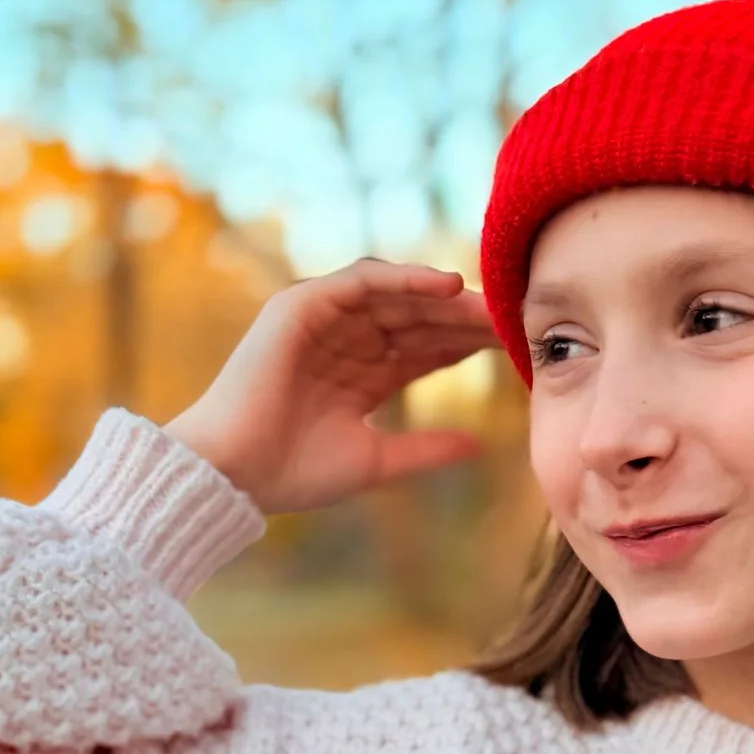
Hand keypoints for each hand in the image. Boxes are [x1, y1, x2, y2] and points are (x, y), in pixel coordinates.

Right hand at [162, 259, 499, 513]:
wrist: (235, 474)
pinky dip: (404, 279)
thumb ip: (424, 449)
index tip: (518, 347)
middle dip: (466, 320)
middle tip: (518, 317)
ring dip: (444, 299)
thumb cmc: (294, 473)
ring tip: (490, 305)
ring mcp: (323, 319)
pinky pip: (363, 281)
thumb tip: (477, 445)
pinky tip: (448, 286)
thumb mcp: (376, 461)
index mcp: (363, 374)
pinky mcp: (301, 306)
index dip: (470, 346)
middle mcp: (345, 340)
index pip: (427, 349)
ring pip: (397, 297)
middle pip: (419, 319)